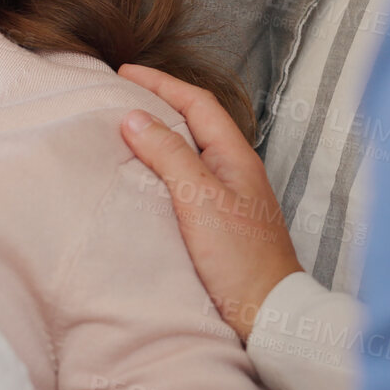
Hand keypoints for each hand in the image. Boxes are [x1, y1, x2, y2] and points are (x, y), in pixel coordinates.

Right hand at [116, 62, 303, 342]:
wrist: (269, 315)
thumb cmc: (240, 259)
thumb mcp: (199, 200)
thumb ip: (168, 155)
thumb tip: (134, 117)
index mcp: (236, 156)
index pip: (197, 103)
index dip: (161, 83)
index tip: (123, 73)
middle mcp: (236, 170)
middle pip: (196, 121)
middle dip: (160, 102)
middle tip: (120, 94)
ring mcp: (230, 196)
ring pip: (191, 150)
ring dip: (160, 134)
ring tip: (126, 129)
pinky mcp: (220, 221)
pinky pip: (187, 178)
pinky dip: (162, 166)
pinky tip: (143, 178)